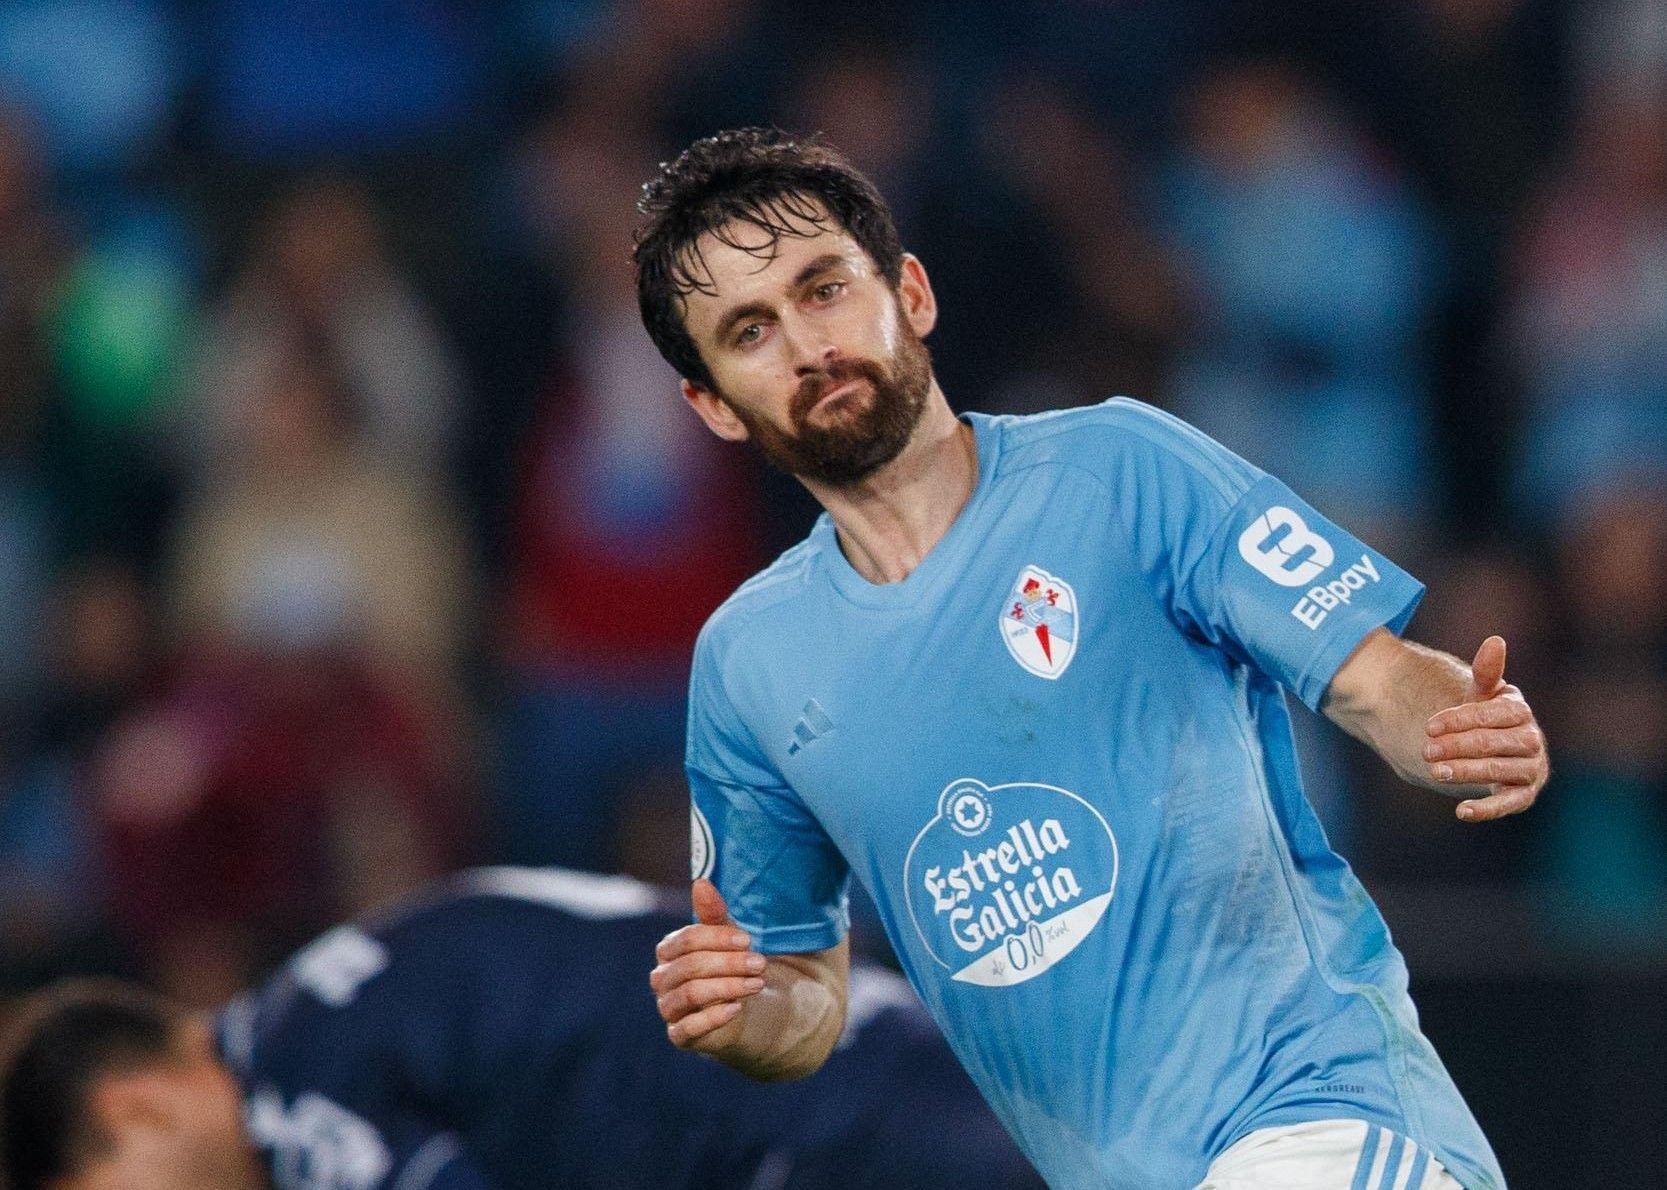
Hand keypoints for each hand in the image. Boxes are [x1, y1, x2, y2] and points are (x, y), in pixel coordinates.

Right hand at [650, 879, 766, 1049]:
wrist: (755, 1011)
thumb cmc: (737, 969)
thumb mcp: (731, 940)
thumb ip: (714, 914)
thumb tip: (701, 882)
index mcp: (669, 952)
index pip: (685, 940)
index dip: (716, 938)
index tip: (748, 939)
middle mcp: (663, 979)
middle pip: (688, 967)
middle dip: (727, 963)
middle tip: (760, 963)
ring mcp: (669, 1008)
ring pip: (688, 994)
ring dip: (726, 987)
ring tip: (757, 983)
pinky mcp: (681, 1036)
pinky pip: (686, 1029)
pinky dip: (712, 1017)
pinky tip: (737, 1007)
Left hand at [1423, 635, 1548, 821]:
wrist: (1485, 750)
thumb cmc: (1480, 718)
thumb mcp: (1479, 695)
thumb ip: (1485, 673)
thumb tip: (1496, 640)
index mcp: (1519, 711)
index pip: (1492, 714)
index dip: (1460, 719)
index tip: (1429, 726)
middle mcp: (1532, 739)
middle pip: (1493, 743)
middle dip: (1458, 746)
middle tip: (1426, 749)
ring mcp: (1531, 768)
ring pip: (1498, 771)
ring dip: (1466, 772)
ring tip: (1435, 771)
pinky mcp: (1524, 795)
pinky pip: (1510, 803)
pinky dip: (1487, 809)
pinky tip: (1461, 811)